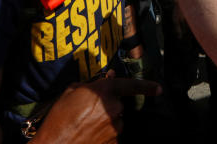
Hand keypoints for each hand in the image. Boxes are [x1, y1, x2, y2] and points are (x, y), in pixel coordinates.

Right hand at [31, 72, 160, 143]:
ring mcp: (115, 128)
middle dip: (106, 107)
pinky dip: (102, 136)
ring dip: (104, 122)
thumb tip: (108, 78)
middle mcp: (114, 108)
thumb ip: (91, 84)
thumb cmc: (58, 119)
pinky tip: (88, 136)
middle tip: (86, 112)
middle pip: (117, 105)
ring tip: (84, 126)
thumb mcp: (70, 92)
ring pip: (115, 121)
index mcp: (104, 91)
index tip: (158, 89)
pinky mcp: (113, 143)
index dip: (147, 86)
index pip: (131, 85)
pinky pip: (111, 136)